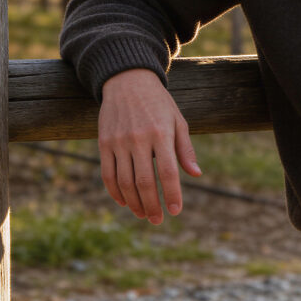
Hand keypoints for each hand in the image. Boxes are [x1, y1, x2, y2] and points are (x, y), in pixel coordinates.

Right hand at [97, 68, 200, 224]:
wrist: (127, 81)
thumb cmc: (158, 103)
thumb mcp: (177, 120)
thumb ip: (185, 149)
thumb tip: (196, 175)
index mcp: (161, 133)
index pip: (167, 171)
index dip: (171, 194)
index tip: (175, 211)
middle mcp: (139, 138)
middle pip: (144, 182)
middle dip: (152, 205)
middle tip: (158, 219)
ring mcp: (119, 141)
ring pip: (125, 182)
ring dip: (134, 203)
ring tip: (144, 214)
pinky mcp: (104, 143)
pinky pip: (108, 174)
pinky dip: (115, 192)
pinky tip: (125, 202)